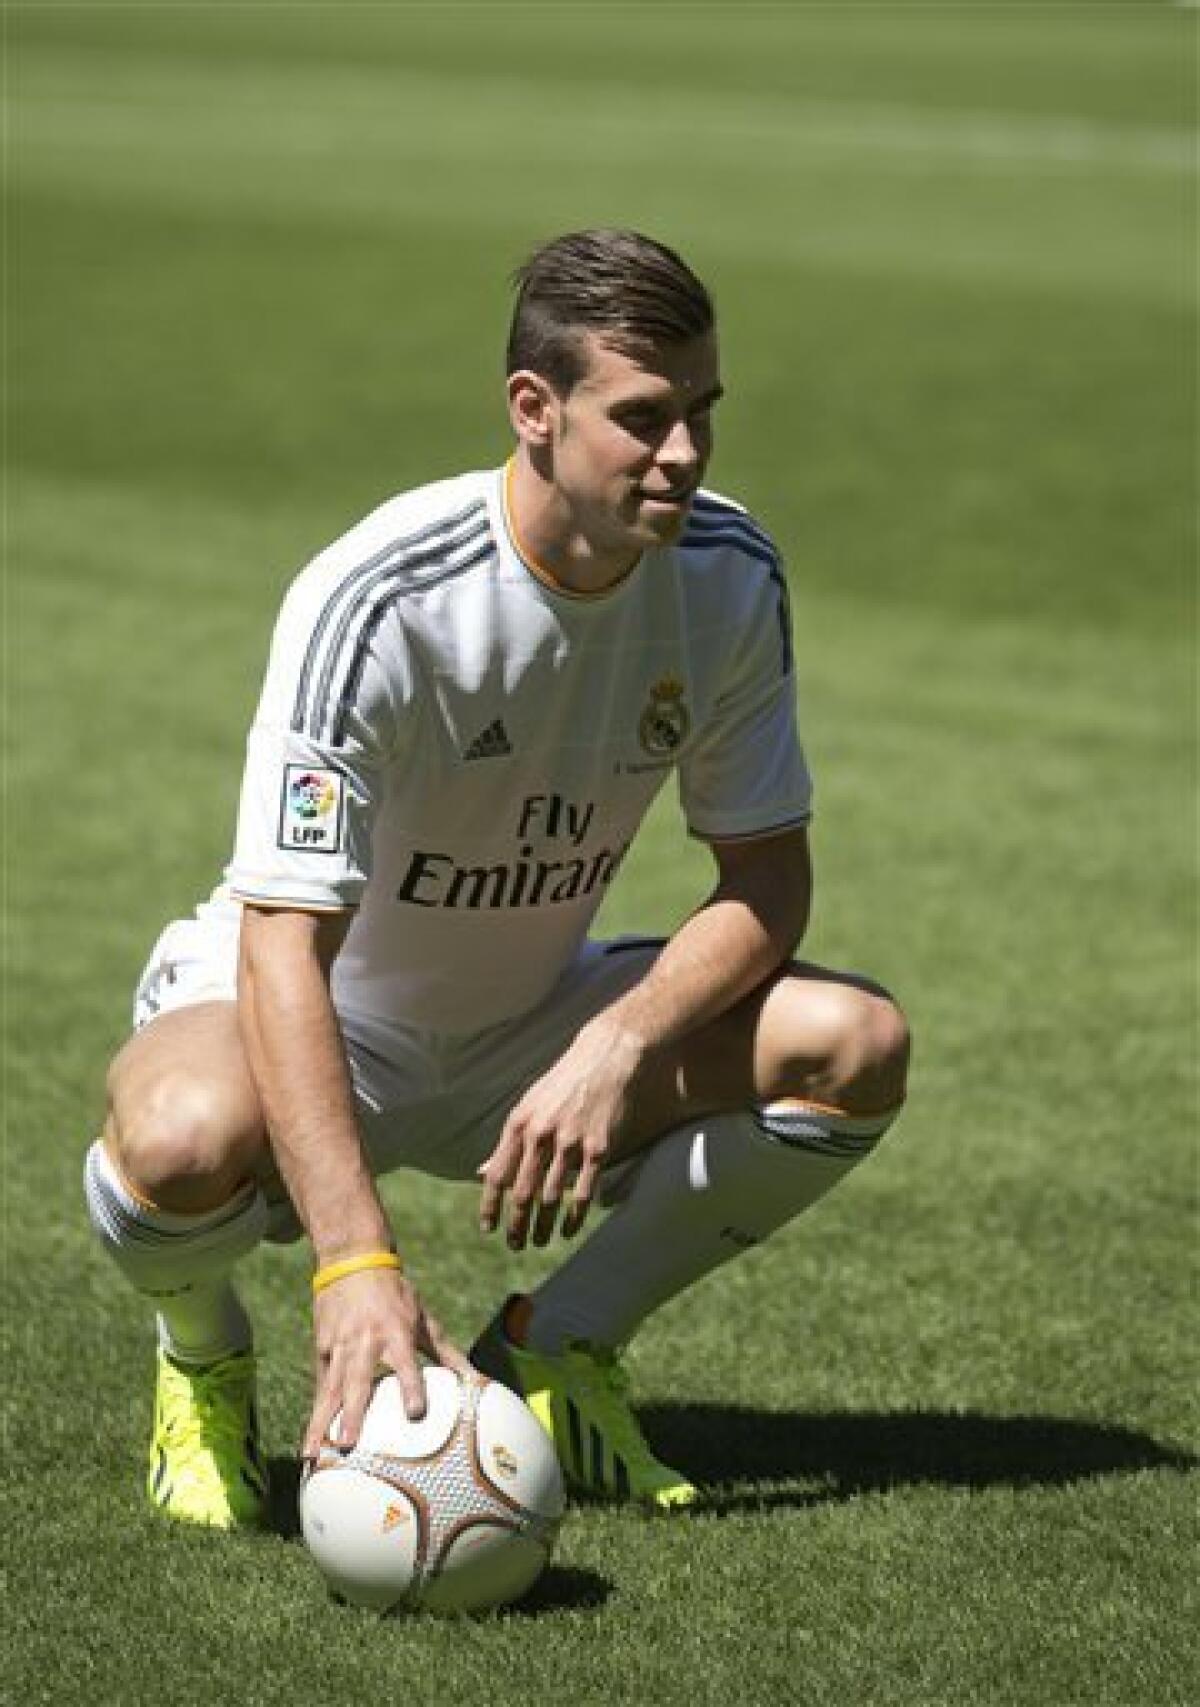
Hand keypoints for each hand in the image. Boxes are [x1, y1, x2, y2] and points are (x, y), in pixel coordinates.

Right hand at [304, 1267, 470, 1458]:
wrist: (351, 1261)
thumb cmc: (396, 1296)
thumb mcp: (424, 1318)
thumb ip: (447, 1353)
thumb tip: (479, 1381)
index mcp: (395, 1331)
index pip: (405, 1362)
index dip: (411, 1386)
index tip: (416, 1413)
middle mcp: (364, 1341)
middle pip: (358, 1381)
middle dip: (352, 1413)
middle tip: (350, 1445)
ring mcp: (338, 1346)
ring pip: (329, 1389)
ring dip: (321, 1423)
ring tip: (313, 1455)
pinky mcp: (320, 1350)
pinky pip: (319, 1388)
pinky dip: (314, 1415)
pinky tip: (311, 1444)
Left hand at [477, 1023, 643, 1249]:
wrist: (606, 1057)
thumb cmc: (563, 1084)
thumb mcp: (528, 1107)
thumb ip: (509, 1143)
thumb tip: (483, 1173)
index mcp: (519, 1123)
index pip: (498, 1174)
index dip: (490, 1206)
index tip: (488, 1229)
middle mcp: (541, 1133)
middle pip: (523, 1192)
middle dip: (516, 1224)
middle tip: (514, 1245)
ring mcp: (571, 1141)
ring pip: (552, 1196)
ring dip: (543, 1226)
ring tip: (539, 1242)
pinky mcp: (598, 1147)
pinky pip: (584, 1191)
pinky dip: (574, 1217)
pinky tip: (568, 1231)